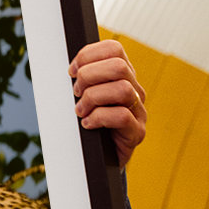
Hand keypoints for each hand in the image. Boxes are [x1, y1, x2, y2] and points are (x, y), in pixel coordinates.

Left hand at [69, 40, 146, 167]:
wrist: (99, 159)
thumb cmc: (89, 124)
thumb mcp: (83, 97)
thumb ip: (81, 80)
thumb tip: (69, 69)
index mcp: (122, 76)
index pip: (114, 49)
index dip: (89, 55)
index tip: (71, 71)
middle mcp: (135, 90)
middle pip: (119, 66)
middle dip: (89, 76)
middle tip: (75, 93)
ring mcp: (139, 112)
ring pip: (122, 89)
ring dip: (93, 98)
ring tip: (80, 111)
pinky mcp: (137, 132)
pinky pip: (122, 116)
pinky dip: (98, 118)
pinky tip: (87, 124)